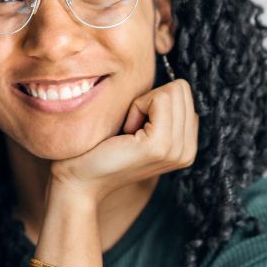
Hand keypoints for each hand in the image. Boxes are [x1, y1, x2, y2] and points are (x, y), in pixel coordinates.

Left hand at [50, 79, 198, 202]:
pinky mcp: (160, 145)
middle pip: (181, 90)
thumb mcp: (139, 129)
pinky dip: (137, 106)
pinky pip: (160, 98)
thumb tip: (172, 85)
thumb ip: (162, 113)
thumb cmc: (100, 150)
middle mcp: (187, 151)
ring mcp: (176, 149)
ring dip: (143, 103)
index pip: (185, 95)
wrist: (79, 181)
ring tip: (127, 131)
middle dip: (151, 99)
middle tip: (129, 127)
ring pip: (173, 91)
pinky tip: (125, 131)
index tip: (134, 125)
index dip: (154, 101)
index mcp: (186, 146)